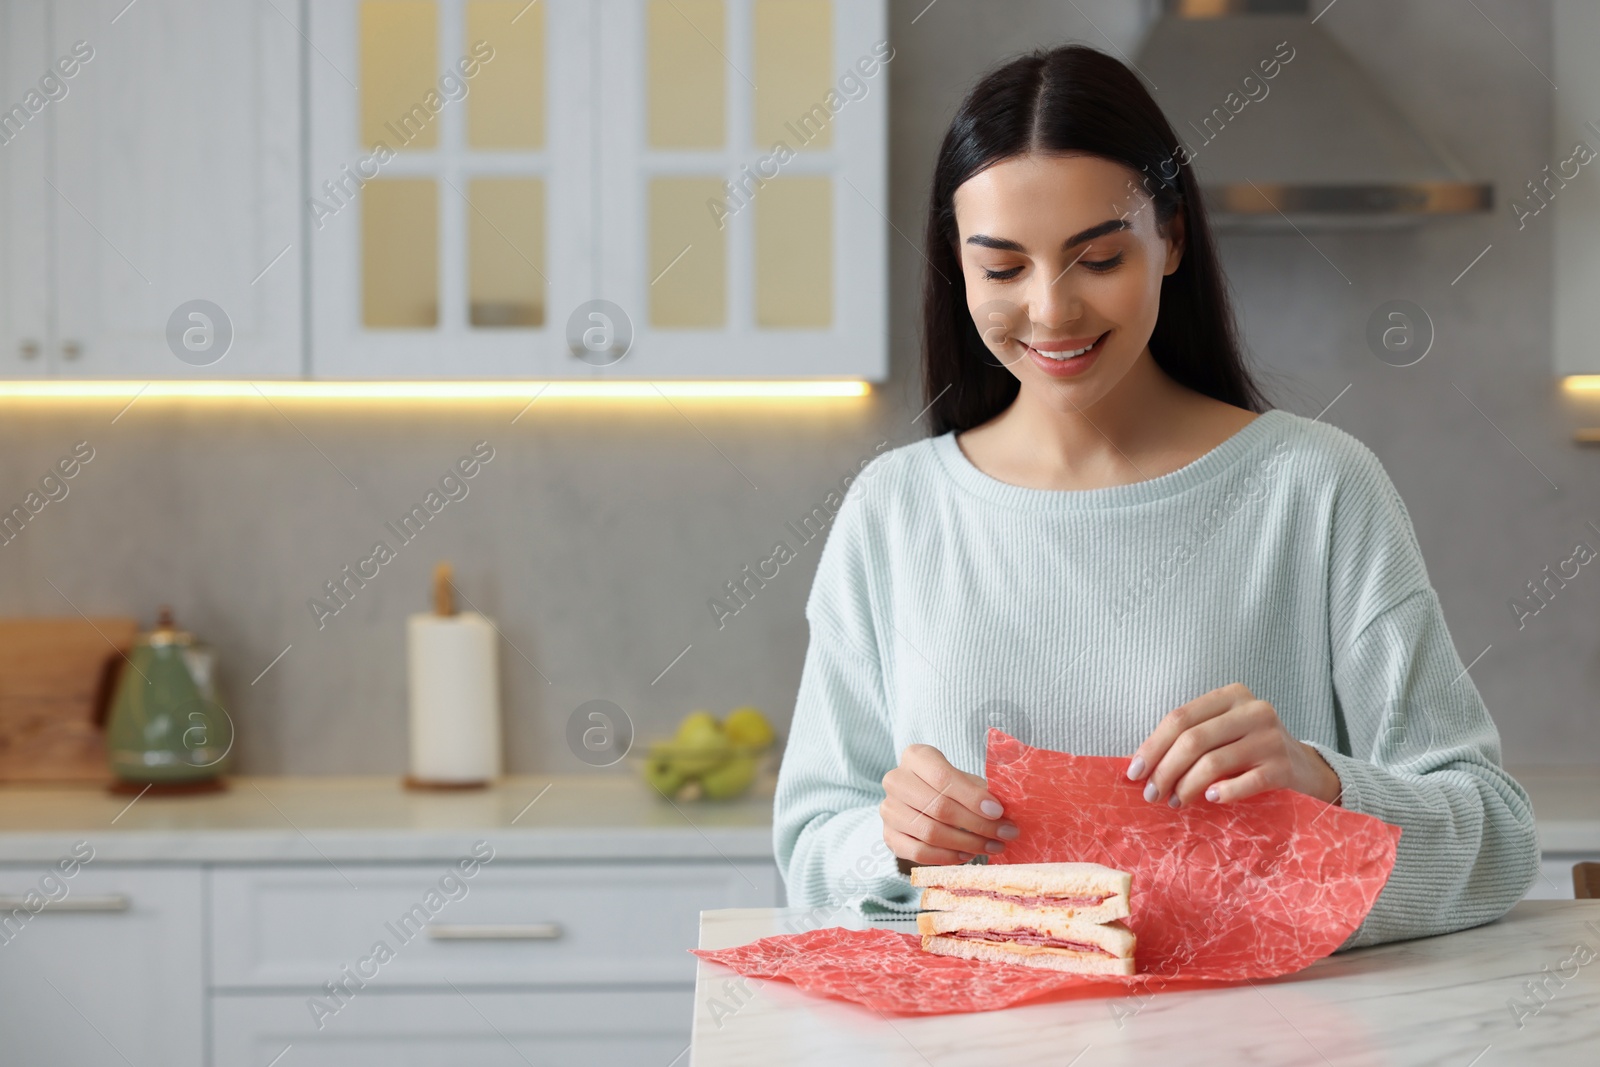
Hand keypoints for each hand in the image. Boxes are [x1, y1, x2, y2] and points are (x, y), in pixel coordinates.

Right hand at [881, 743, 1018, 864]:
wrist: (920, 798)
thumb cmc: (949, 786)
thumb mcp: (965, 779)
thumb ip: (981, 791)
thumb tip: (1004, 812)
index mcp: (915, 756)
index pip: (942, 777)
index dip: (972, 797)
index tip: (999, 811)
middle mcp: (895, 780)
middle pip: (938, 807)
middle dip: (977, 824)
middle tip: (1005, 834)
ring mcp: (888, 809)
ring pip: (930, 832)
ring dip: (967, 844)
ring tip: (992, 846)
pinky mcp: (888, 835)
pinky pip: (919, 852)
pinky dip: (947, 857)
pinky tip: (967, 855)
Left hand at [1126, 683, 1341, 806]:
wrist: (1306, 769)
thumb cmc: (1251, 752)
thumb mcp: (1223, 733)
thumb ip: (1191, 739)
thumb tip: (1141, 766)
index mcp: (1231, 696)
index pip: (1180, 718)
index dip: (1152, 746)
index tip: (1134, 773)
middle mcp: (1253, 710)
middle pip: (1193, 740)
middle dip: (1165, 770)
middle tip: (1152, 794)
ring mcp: (1271, 737)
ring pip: (1214, 762)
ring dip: (1187, 786)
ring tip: (1176, 801)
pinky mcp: (1285, 766)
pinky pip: (1246, 782)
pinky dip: (1223, 793)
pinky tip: (1210, 800)